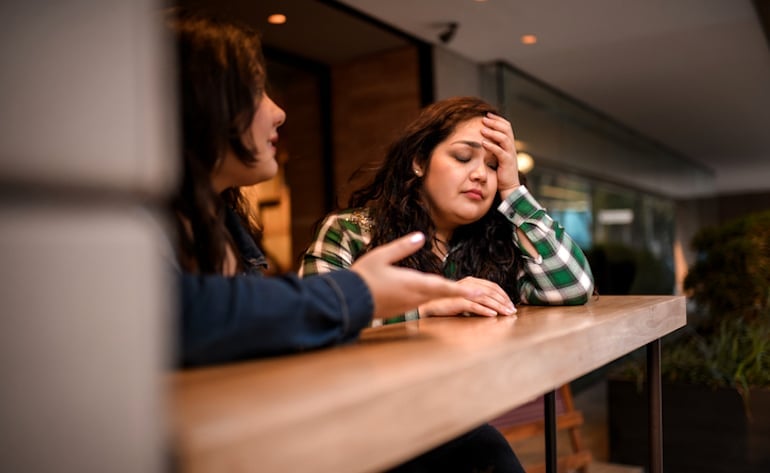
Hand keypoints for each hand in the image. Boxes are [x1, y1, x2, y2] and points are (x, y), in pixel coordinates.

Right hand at [351, 233, 478, 319]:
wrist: (348, 301)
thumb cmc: (363, 277)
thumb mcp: (381, 255)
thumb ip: (402, 247)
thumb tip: (420, 236)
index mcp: (412, 283)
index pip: (443, 286)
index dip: (462, 290)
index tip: (479, 292)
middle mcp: (415, 296)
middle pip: (446, 295)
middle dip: (467, 297)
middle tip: (487, 299)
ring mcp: (410, 305)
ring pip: (438, 300)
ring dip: (455, 299)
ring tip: (474, 299)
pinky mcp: (405, 309)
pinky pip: (427, 303)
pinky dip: (440, 300)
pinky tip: (443, 297)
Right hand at [417, 276, 516, 317]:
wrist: (428, 306)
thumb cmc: (446, 303)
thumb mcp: (465, 298)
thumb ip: (477, 299)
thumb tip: (494, 305)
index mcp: (470, 281)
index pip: (492, 286)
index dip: (504, 295)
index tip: (511, 304)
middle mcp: (467, 284)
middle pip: (491, 291)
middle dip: (504, 301)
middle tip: (512, 310)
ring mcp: (461, 293)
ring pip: (484, 299)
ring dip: (498, 306)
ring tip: (507, 313)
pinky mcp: (455, 302)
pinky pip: (472, 306)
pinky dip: (484, 310)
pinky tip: (492, 315)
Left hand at [480, 113, 519, 198]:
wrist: (508, 187)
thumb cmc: (501, 172)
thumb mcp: (497, 156)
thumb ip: (493, 146)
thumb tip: (483, 137)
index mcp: (509, 144)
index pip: (507, 127)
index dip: (498, 119)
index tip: (487, 114)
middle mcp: (511, 147)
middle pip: (506, 129)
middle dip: (495, 123)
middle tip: (484, 119)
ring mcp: (510, 155)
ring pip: (504, 139)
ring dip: (493, 133)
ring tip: (482, 129)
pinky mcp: (507, 163)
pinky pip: (500, 152)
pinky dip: (492, 146)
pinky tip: (483, 143)